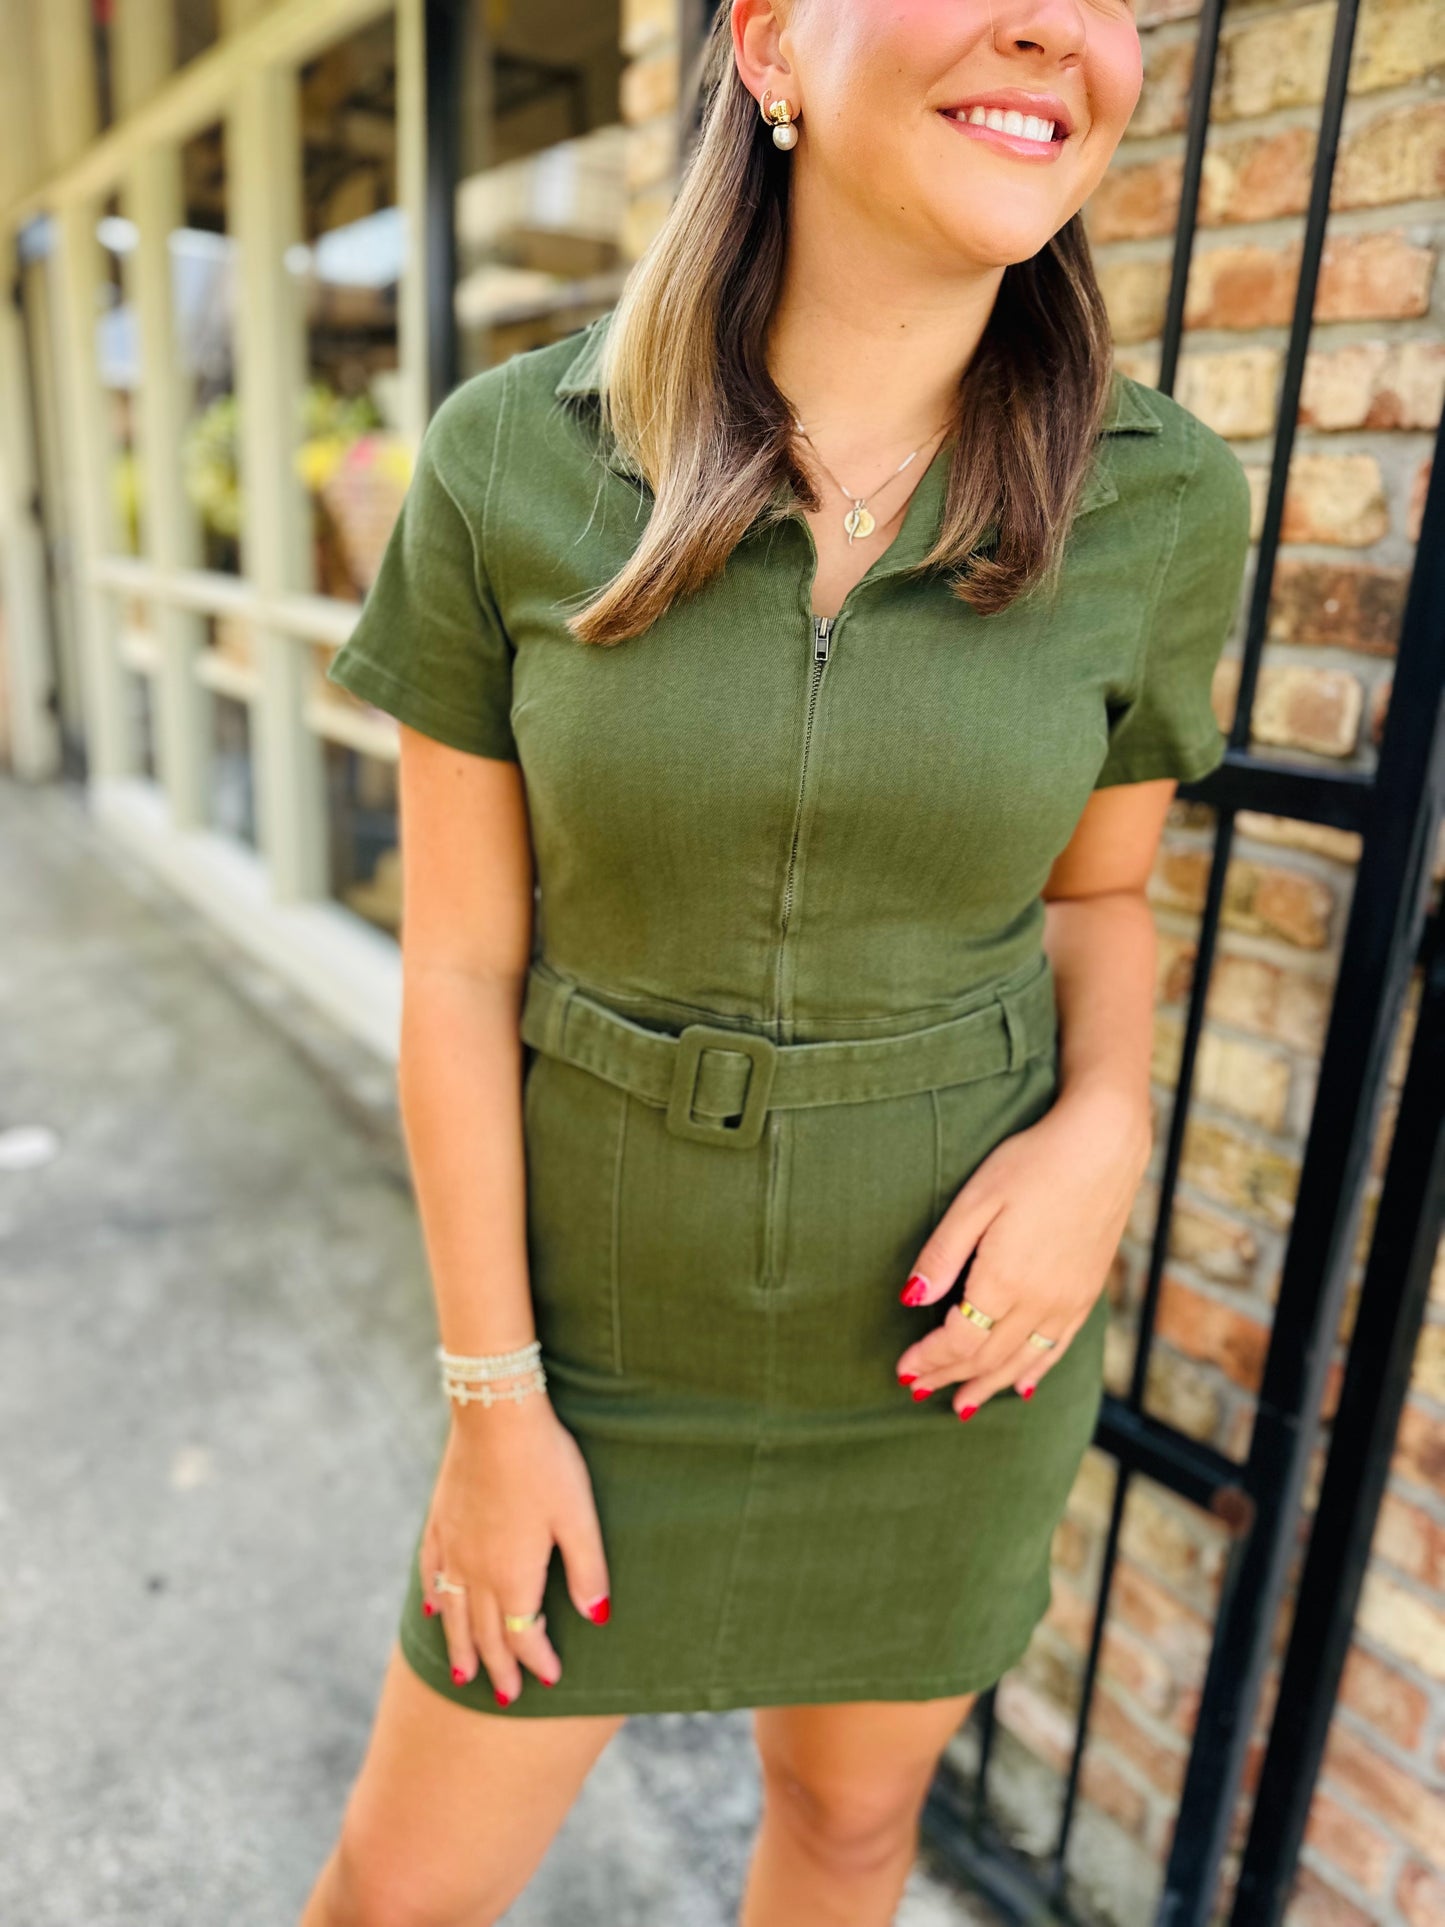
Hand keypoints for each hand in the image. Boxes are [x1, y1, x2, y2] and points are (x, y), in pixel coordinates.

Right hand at [420, 1393, 610, 1704]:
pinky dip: (434, 1599)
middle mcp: (476, 1571)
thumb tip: (596, 1618)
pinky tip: (431, 1607)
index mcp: (513, 1576)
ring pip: (451, 1613)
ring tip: (463, 1675)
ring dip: (459, 1647)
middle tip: (506, 1697)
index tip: (551, 1679)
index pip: (523, 1635)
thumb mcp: (578, 1517)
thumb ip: (587, 1571)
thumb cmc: (545, 1463)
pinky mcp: (439, 1522)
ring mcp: (453, 1547)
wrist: (493, 1413)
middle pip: (485, 1633)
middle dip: (498, 1668)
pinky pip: (432, 1574)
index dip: (539, 1659)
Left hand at [894, 1086, 1149, 1418]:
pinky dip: (1035, 1370)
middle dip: (950, 1376)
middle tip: (919, 1391)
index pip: (959, 1340)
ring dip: (989, 1384)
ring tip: (963, 1404)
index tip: (903, 1371)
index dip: (929, 1360)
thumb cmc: (1033, 1163)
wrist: (1104, 1146)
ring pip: (1023, 1361)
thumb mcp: (975, 1200)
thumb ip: (942, 1255)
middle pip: (987, 1357)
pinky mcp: (1088, 1291)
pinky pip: (1058, 1346)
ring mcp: (1069, 1300)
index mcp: (1004, 1280)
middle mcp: (1039, 1301)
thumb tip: (911, 1300)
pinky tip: (1022, 1384)